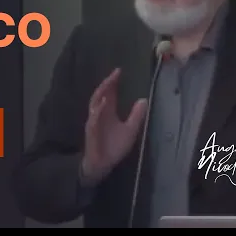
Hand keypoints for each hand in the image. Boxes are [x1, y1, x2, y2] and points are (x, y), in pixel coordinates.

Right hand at [81, 68, 147, 182]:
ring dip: (101, 93)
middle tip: (115, 73)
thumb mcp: (130, 130)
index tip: (119, 71)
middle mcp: (100, 113)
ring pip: (95, 103)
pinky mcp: (92, 130)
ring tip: (109, 83)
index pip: (110, 93)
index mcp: (108, 111)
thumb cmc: (114, 147)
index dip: (113, 82)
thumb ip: (136, 116)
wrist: (104, 164)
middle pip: (101, 94)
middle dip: (107, 83)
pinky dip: (98, 109)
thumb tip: (144, 100)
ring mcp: (94, 121)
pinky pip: (94, 118)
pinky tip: (103, 102)